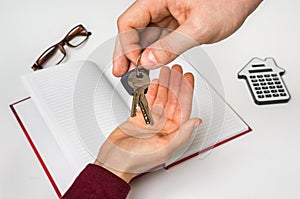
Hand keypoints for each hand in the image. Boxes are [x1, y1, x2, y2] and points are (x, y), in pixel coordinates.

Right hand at [95, 64, 200, 181]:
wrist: (113, 161)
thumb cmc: (136, 160)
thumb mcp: (163, 148)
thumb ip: (181, 134)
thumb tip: (197, 121)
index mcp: (172, 132)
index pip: (183, 107)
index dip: (186, 91)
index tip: (187, 77)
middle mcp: (163, 125)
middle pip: (172, 99)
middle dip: (175, 83)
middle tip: (177, 69)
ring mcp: (151, 120)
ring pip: (160, 97)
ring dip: (164, 84)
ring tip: (166, 70)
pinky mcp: (139, 118)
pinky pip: (147, 100)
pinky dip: (150, 90)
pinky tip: (154, 82)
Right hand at [112, 0, 261, 76]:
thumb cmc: (228, 2)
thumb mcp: (199, 28)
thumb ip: (171, 45)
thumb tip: (149, 60)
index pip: (130, 22)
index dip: (128, 45)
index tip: (134, 64)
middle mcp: (160, 5)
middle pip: (133, 30)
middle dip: (127, 52)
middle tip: (121, 72)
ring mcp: (166, 14)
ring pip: (144, 35)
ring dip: (139, 54)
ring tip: (134, 73)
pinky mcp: (174, 23)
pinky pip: (157, 38)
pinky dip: (152, 52)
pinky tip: (149, 64)